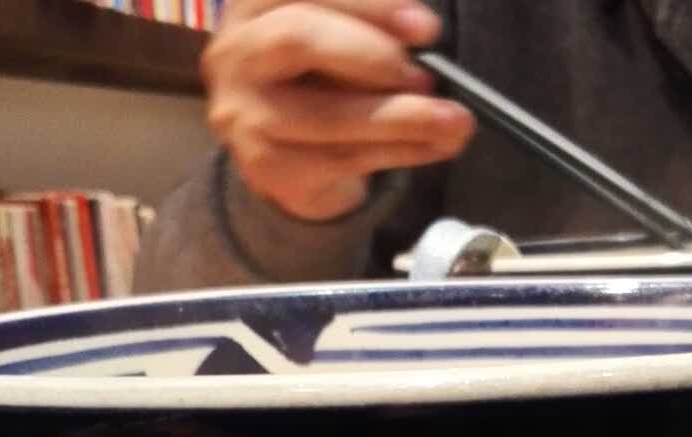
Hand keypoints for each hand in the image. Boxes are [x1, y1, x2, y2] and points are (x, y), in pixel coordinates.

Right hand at [204, 1, 475, 221]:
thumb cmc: (322, 81)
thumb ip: (372, 30)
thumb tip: (426, 40)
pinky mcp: (267, 166)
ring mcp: (246, 113)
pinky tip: (435, 146)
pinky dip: (399, 152)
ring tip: (453, 120)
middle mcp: (238, 52)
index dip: (372, 5)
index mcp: (256, 3)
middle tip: (427, 76)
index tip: (428, 29)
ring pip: (327, 114)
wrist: (288, 158)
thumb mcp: (340, 37)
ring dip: (401, 118)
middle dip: (372, 54)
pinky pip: (342, 159)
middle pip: (297, 38)